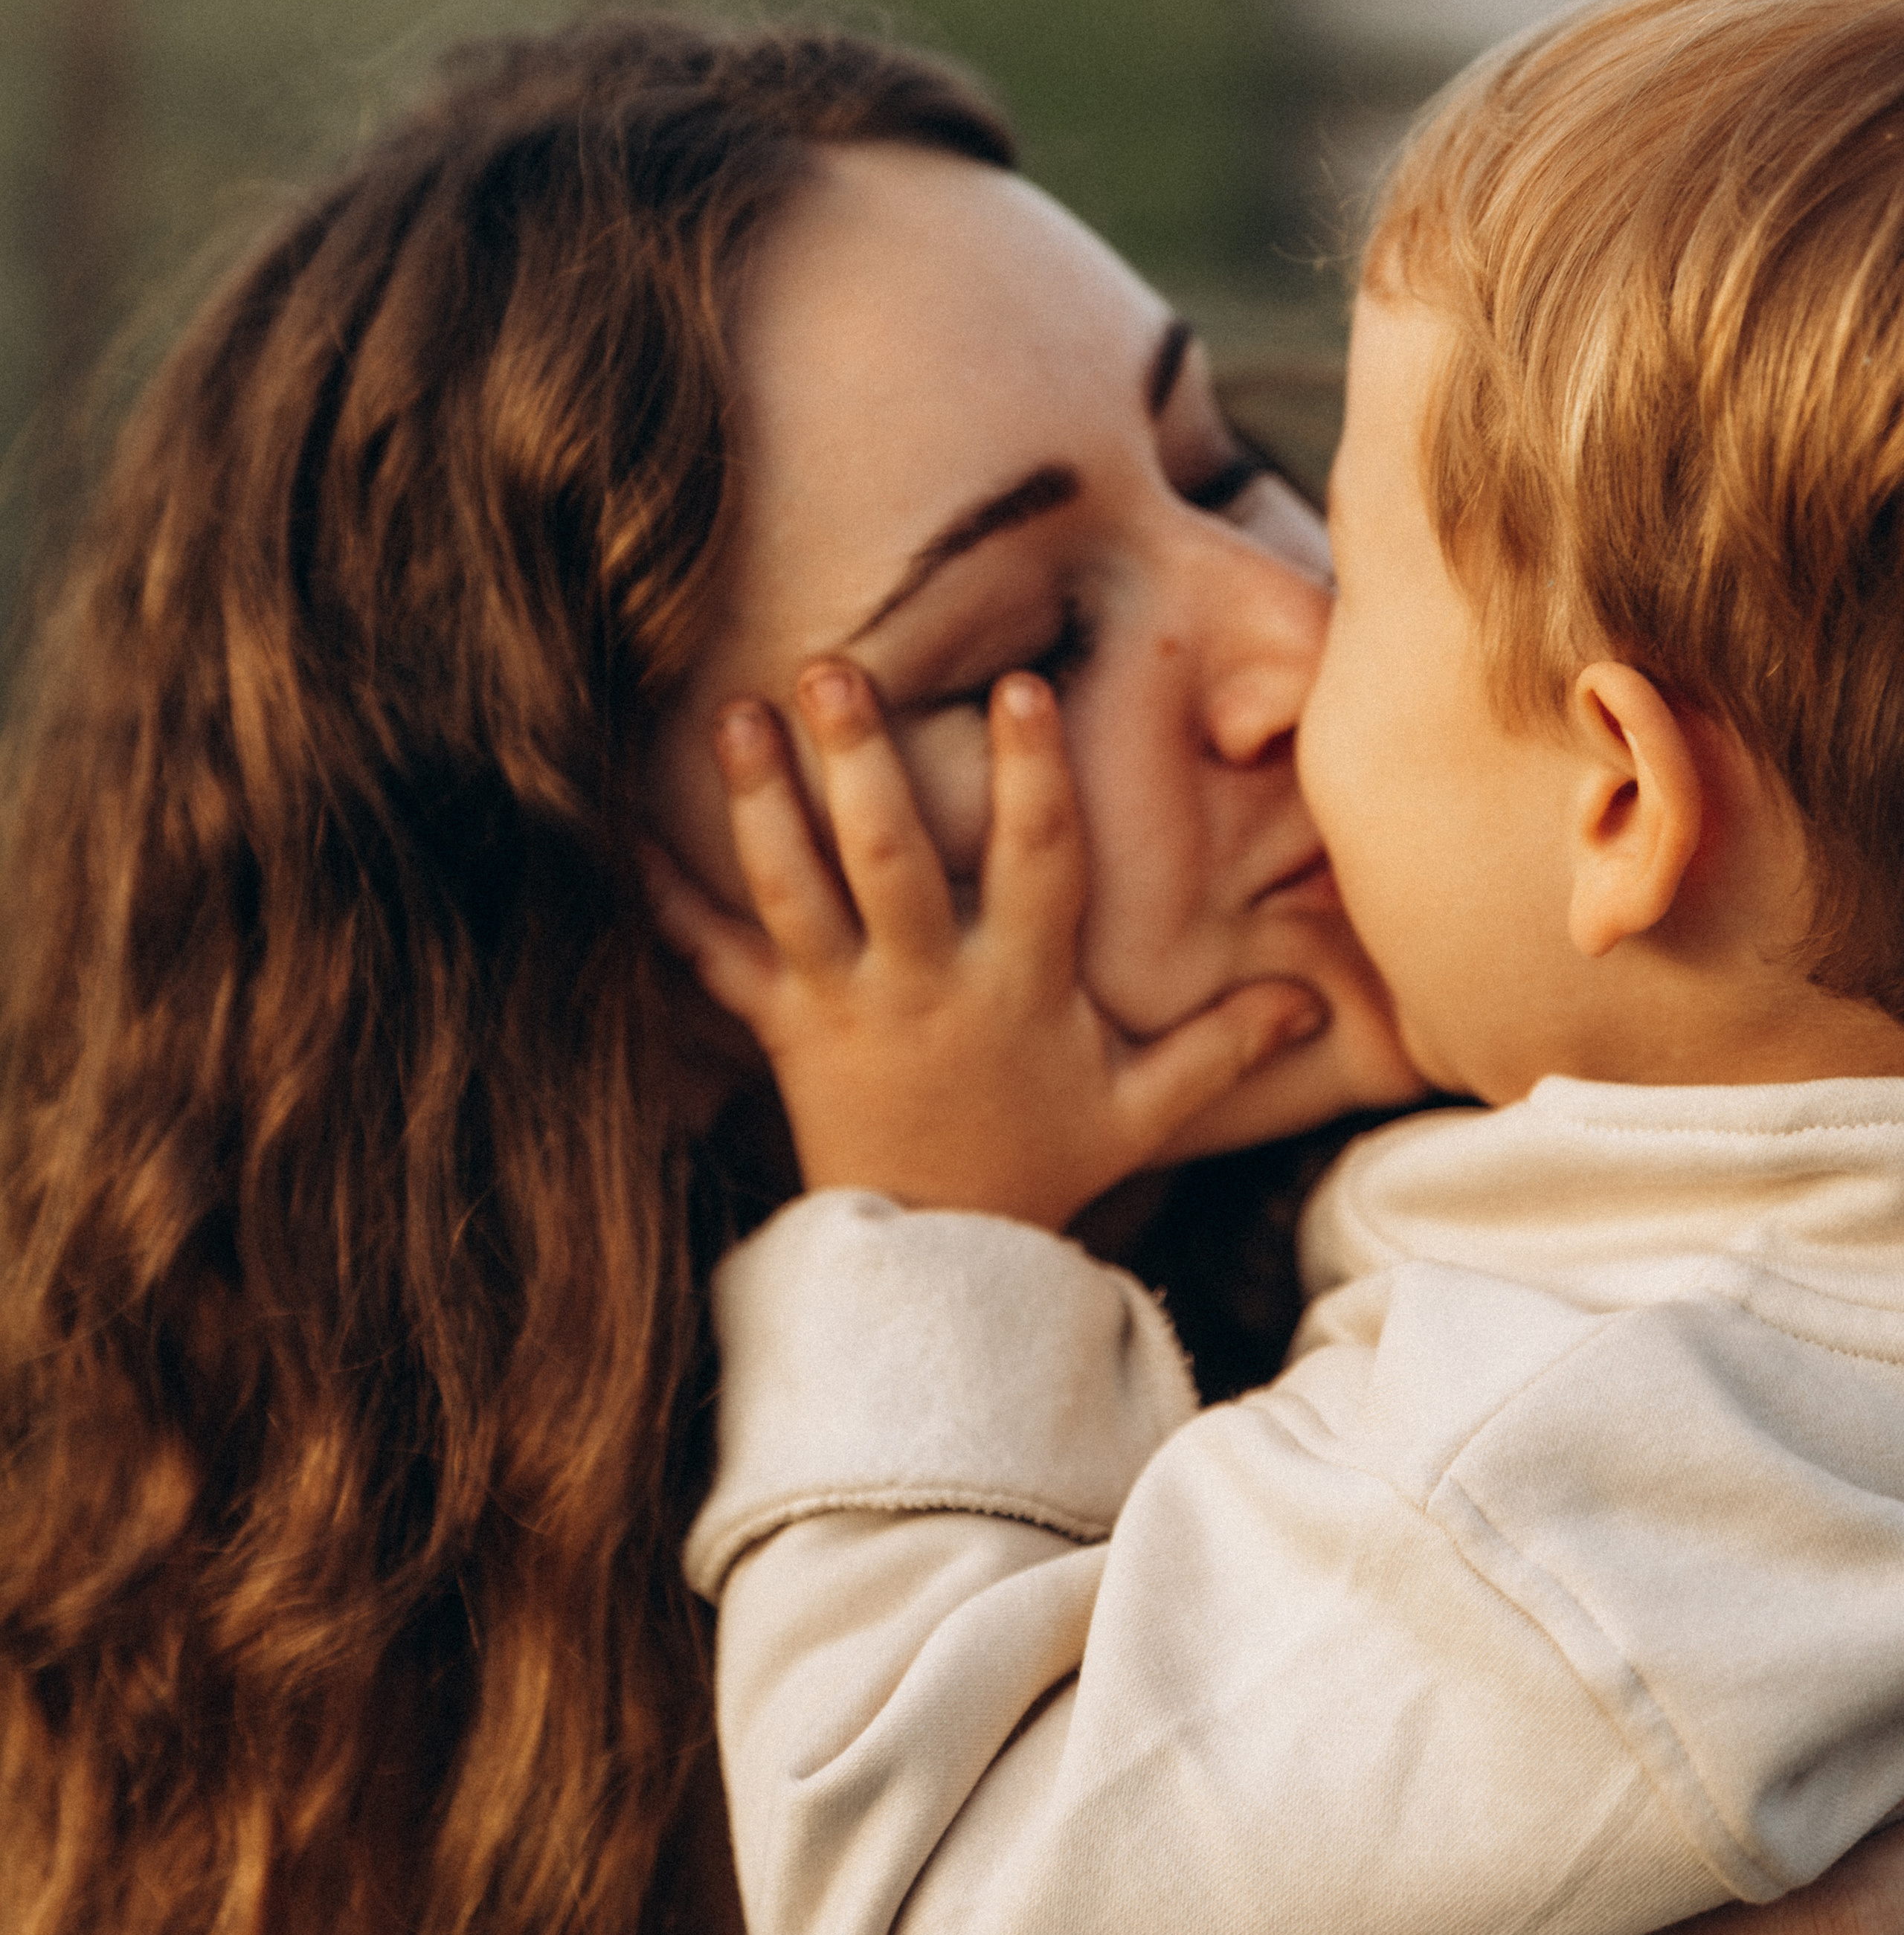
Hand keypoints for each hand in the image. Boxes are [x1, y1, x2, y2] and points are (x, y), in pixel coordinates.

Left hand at [640, 658, 1322, 1230]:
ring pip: (793, 894)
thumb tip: (1315, 1001)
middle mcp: (921, 988)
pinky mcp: (780, 1035)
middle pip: (888, 863)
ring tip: (735, 713)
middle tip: (830, 669)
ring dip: (761, 802)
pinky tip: (617, 827)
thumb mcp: (1137, 1113)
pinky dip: (665, 898)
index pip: (1034, 863)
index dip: (1031, 776)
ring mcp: (841, 1009)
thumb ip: (1217, 1049)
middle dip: (859, 765)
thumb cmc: (1037, 1169)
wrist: (935, 1265)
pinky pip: (712, 962)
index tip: (1020, 687)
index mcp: (1015, 990)